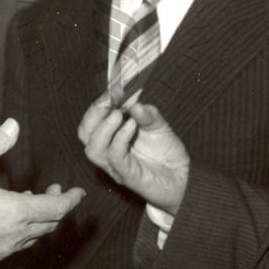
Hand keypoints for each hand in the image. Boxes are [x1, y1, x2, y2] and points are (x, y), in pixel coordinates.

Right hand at [0, 119, 84, 262]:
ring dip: (42, 219)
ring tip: (32, 200)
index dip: (71, 199)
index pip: (57, 209)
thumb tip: (14, 124)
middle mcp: (16, 234)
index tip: (78, 192)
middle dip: (57, 206)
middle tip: (54, 190)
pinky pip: (21, 245)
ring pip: (37, 236)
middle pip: (51, 223)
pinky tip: (14, 218)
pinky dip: (27, 231)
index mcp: (15, 212)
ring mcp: (5, 248)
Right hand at [78, 94, 189, 214]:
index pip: (91, 122)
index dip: (96, 106)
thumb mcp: (159, 125)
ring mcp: (116, 166)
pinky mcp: (128, 176)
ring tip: (119, 114)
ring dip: (103, 128)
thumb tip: (134, 104)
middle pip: (85, 135)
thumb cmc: (166, 152)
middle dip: (93, 115)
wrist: (183, 176)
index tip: (108, 92)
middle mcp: (109, 152)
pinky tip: (131, 126)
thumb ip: (147, 114)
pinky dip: (120, 138)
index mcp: (111, 137)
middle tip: (108, 102)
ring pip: (93, 149)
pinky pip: (115, 157)